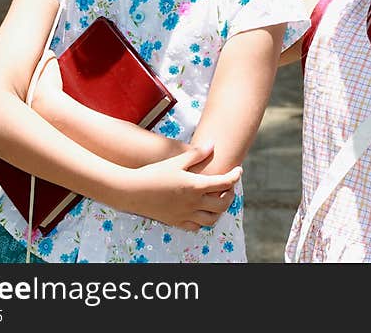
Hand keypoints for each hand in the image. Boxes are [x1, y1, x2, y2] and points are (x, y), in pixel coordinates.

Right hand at [122, 142, 241, 230]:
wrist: (131, 191)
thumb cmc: (154, 173)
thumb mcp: (176, 161)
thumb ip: (196, 154)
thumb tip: (213, 144)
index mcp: (195, 186)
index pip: (225, 183)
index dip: (235, 176)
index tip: (238, 171)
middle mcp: (193, 203)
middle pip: (223, 204)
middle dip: (230, 195)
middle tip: (229, 187)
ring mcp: (185, 215)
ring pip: (212, 219)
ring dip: (219, 210)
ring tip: (217, 199)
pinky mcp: (176, 222)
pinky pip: (196, 226)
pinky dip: (203, 220)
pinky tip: (201, 210)